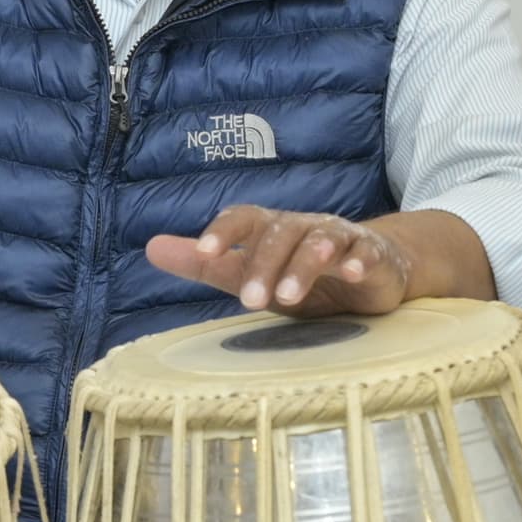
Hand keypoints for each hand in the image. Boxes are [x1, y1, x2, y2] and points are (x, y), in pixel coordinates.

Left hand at [145, 206, 415, 316]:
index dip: (222, 233)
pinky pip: (365, 253)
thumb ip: (206, 265)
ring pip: (320, 242)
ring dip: (304, 265)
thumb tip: (150, 248)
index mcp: (269, 229)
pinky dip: (360, 260)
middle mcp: (301, 227)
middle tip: (249, 302)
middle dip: (263, 267)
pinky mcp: (372, 255)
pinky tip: (353, 273)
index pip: (242, 219)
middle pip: (279, 235)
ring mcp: (338, 238)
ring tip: (289, 296)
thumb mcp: (251, 274)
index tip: (203, 254)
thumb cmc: (299, 274)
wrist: (372, 268)